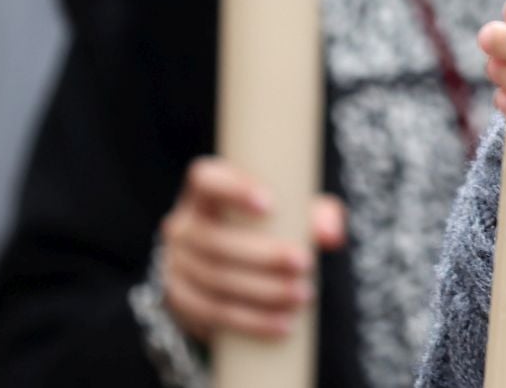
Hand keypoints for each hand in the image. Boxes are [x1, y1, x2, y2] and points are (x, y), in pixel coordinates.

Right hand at [159, 157, 348, 342]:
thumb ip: (317, 215)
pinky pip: (211, 313)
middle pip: (216, 240)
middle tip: (305, 264)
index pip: (206, 180)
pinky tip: (280, 325)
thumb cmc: (268, 227)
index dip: (233, 190)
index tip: (270, 204)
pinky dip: (249, 321)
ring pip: (215, 280)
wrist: (230, 266)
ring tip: (303, 295)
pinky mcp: (179, 299)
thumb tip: (331, 235)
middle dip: (264, 256)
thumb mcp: (290, 212)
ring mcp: (174, 263)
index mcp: (203, 192)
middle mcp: (181, 225)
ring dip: (262, 292)